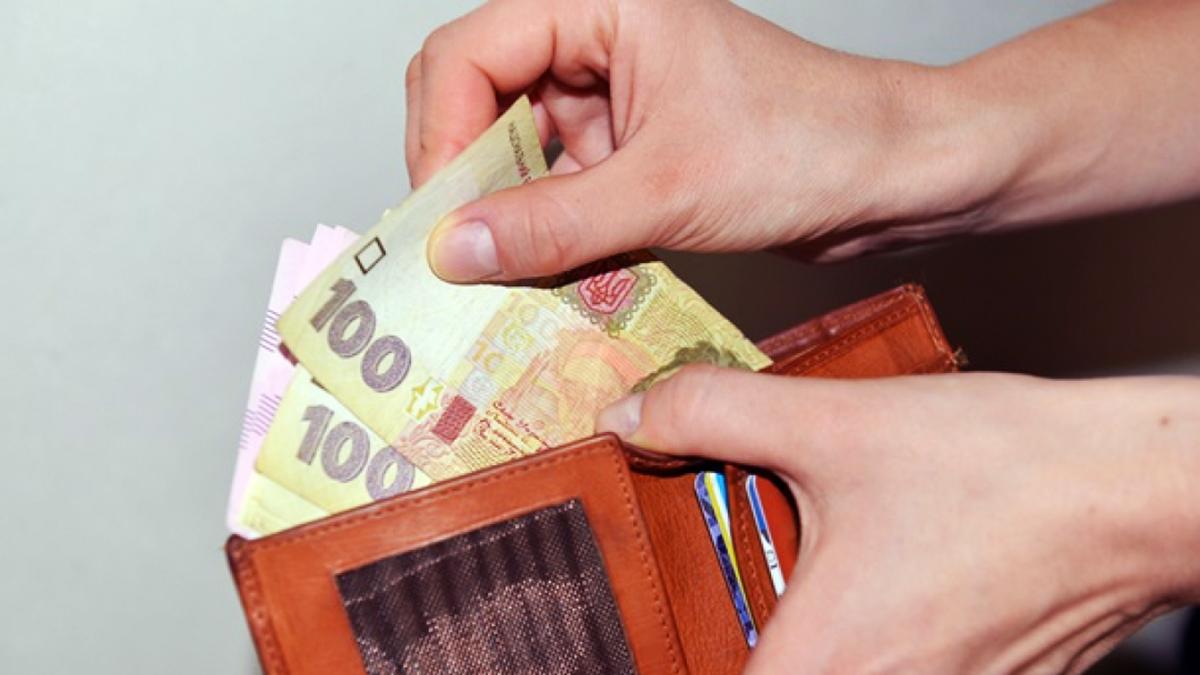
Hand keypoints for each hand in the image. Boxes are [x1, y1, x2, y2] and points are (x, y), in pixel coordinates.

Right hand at [409, 0, 961, 281]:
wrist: (894, 174)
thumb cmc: (810, 142)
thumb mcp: (667, 189)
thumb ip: (553, 222)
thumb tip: (455, 249)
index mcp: (600, 2)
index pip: (469, 54)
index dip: (441, 136)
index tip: (440, 219)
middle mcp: (596, 38)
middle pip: (477, 98)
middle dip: (462, 175)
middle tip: (454, 251)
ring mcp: (611, 94)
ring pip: (513, 149)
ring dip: (504, 212)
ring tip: (494, 276)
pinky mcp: (629, 146)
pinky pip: (556, 186)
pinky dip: (546, 230)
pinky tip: (542, 275)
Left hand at [597, 367, 1199, 672]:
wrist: (1133, 491)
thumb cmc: (1004, 473)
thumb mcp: (834, 424)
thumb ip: (714, 414)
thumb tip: (636, 412)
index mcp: (819, 664)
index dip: (673, 653)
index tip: (661, 620)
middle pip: (763, 672)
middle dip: (735, 629)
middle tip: (720, 575)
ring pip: (826, 672)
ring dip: (802, 629)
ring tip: (808, 561)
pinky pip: (892, 667)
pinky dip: (862, 629)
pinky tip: (879, 567)